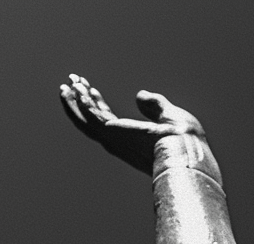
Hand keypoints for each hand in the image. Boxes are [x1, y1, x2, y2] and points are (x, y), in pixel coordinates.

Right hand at [59, 74, 204, 174]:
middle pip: (92, 122)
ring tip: (66, 84)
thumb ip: (155, 105)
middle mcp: (120, 142)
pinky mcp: (114, 133)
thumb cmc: (185, 142)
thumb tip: (140, 95)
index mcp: (132, 140)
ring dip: (74, 102)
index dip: (97, 105)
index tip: (91, 89)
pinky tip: (76, 90)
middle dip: (79, 103)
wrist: (188, 151)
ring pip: (87, 120)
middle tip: (70, 82)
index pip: (108, 122)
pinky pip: (92, 117)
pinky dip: (82, 103)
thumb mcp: (170, 116)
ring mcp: (116, 139)